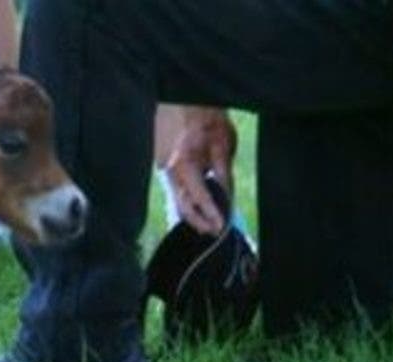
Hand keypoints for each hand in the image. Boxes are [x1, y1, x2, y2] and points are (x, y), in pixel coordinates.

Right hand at [164, 107, 236, 235]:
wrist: (187, 98)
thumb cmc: (207, 116)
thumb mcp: (223, 145)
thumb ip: (224, 174)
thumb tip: (227, 199)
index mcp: (183, 164)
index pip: (198, 197)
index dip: (211, 213)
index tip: (221, 226)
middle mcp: (169, 170)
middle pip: (183, 206)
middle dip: (199, 221)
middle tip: (215, 231)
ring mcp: (165, 168)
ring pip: (178, 199)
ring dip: (194, 212)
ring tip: (209, 222)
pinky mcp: (165, 166)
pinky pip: (177, 188)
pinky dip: (190, 199)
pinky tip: (201, 205)